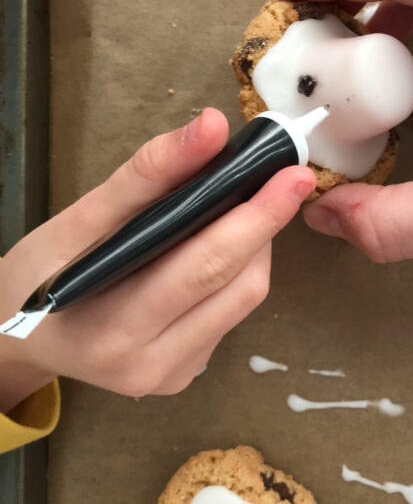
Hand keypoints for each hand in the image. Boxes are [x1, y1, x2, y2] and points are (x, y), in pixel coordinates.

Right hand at [0, 109, 314, 411]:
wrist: (12, 337)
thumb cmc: (38, 273)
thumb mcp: (79, 217)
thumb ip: (149, 173)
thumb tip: (213, 127)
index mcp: (114, 330)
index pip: (206, 266)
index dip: (256, 218)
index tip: (292, 175)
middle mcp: (150, 366)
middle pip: (239, 286)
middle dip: (266, 225)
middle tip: (285, 178)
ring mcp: (170, 376)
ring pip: (243, 299)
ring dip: (254, 248)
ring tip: (243, 208)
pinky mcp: (181, 375)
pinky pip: (229, 313)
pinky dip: (235, 273)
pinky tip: (218, 247)